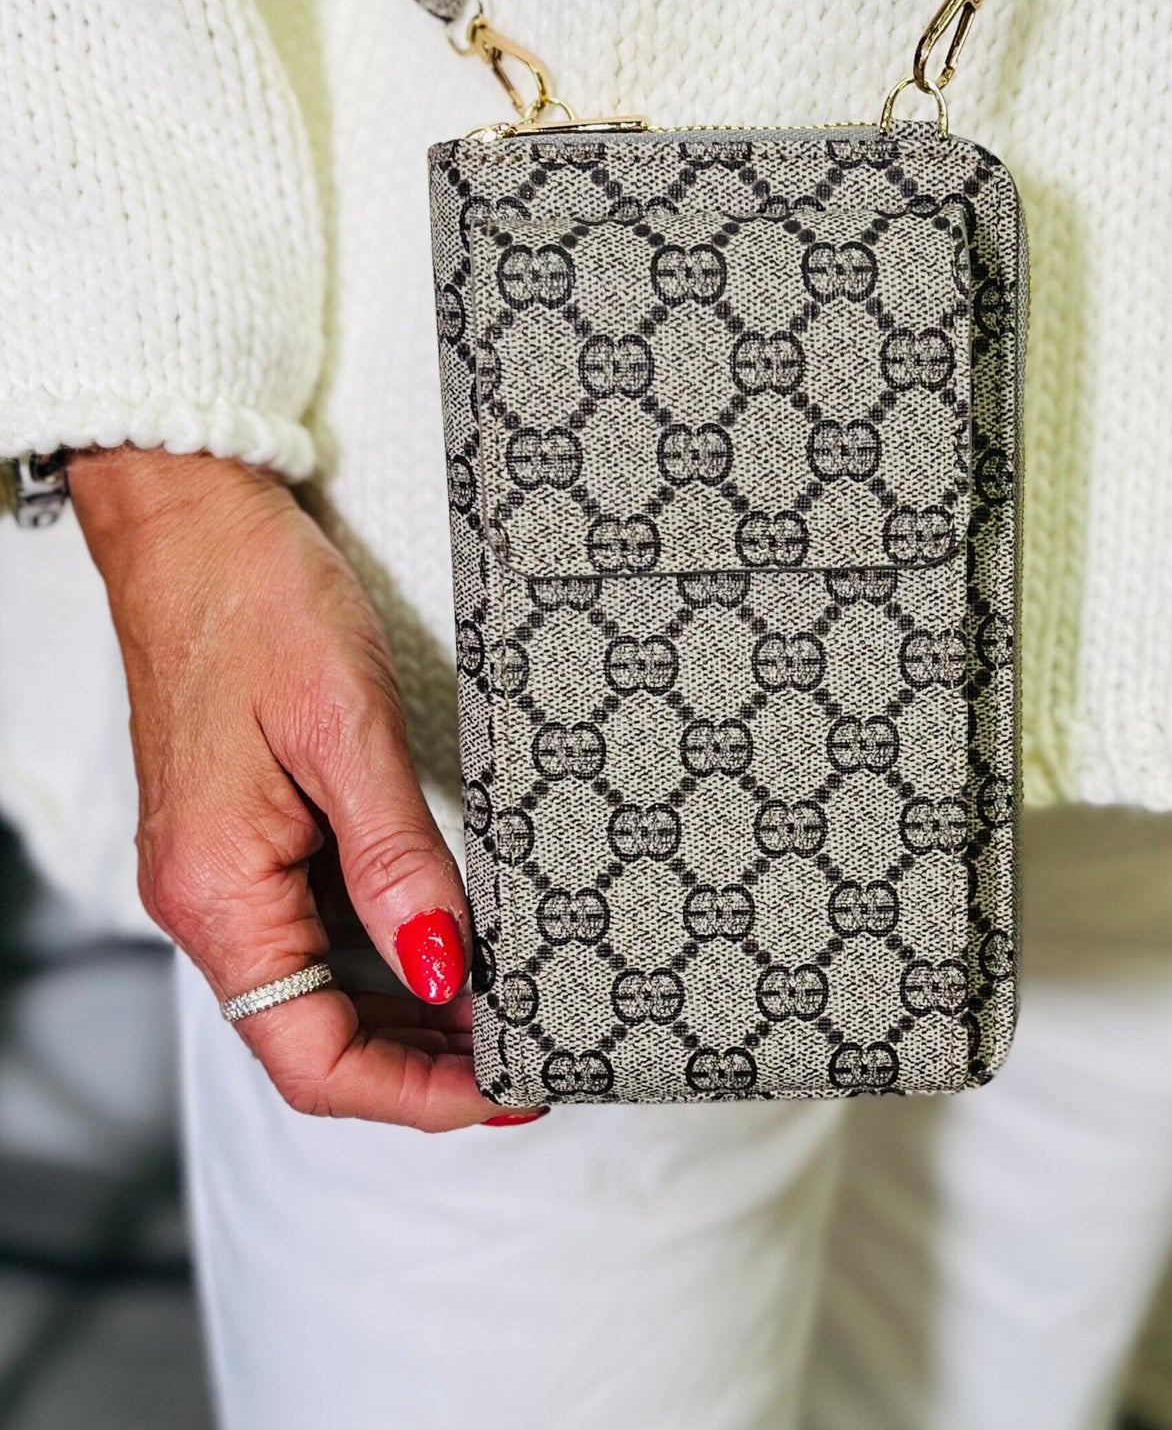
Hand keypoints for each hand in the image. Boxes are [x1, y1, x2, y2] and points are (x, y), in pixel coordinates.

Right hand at [70, 446, 507, 1130]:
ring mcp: (228, 868)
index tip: (511, 1085)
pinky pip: (319, 925)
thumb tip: (449, 971)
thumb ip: (397, 862)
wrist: (193, 518)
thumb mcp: (347, 727)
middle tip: (536, 1048)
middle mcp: (212, 898)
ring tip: (514, 1004)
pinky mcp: (250, 832)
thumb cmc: (256, 599)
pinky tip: (457, 937)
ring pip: (322, 989)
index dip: (416, 1094)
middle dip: (427, 1064)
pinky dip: (392, 949)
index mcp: (219, 891)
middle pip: (318, 1038)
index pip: (312, 1059)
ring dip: (415, 1013)